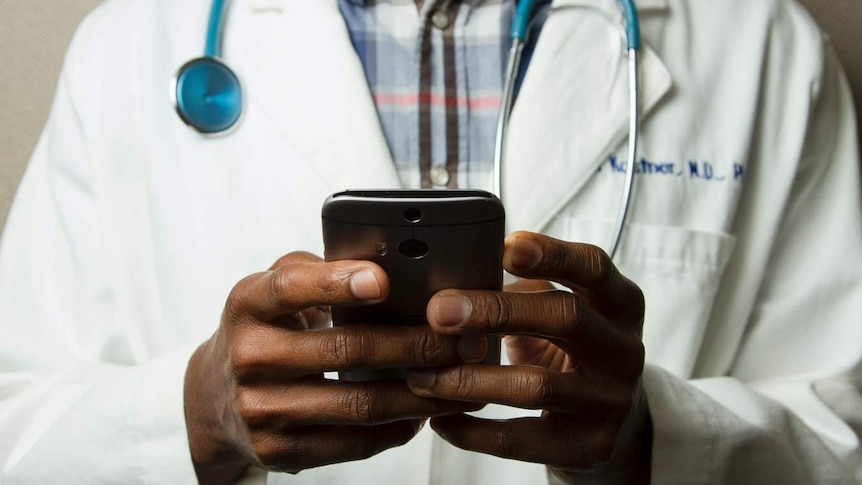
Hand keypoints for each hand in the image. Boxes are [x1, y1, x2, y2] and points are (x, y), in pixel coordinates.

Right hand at [184, 252, 486, 483]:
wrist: (212, 397)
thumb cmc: (263, 330)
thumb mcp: (272, 288)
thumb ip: (318, 271)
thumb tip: (386, 262)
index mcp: (248, 304)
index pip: (291, 288)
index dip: (336, 283)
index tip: (383, 280)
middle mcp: (249, 356)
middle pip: (344, 350)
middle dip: (414, 344)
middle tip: (462, 339)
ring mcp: (261, 409)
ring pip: (357, 404)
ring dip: (419, 393)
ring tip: (460, 378)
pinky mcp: (278, 450)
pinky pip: (352, 443)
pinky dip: (397, 428)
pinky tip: (424, 412)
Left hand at [405, 232, 650, 483]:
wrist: (617, 426)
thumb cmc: (573, 352)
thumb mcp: (565, 313)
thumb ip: (527, 290)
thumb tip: (455, 275)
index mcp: (619, 304)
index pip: (593, 267)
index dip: (552, 254)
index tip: (504, 247)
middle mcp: (624, 350)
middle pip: (566, 317)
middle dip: (496, 310)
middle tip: (439, 311)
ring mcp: (610, 401)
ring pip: (537, 385)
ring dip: (470, 378)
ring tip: (422, 375)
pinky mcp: (588, 447)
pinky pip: (520, 440)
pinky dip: (472, 431)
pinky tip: (440, 419)